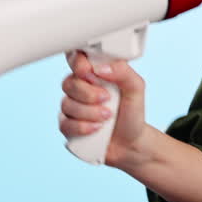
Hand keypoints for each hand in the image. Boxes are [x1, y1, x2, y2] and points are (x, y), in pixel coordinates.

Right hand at [59, 49, 149, 167]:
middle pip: (68, 82)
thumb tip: (100, 68)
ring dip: (89, 112)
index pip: (75, 59)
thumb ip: (123, 71)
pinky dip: (83, 127)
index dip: (78, 64)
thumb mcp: (136, 88)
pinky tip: (97, 129)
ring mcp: (72, 107)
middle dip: (89, 93)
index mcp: (94, 74)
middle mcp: (80, 88)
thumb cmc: (132, 113)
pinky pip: (65, 124)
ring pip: (66, 104)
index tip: (90, 73)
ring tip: (107, 117)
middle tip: (107, 99)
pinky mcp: (68, 126)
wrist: (130, 143)